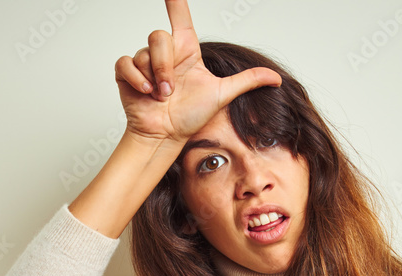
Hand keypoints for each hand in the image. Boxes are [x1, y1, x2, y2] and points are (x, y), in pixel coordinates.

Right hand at [114, 0, 281, 144]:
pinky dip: (136, 79)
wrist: (166, 136)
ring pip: (143, 52)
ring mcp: (144, 64)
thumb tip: (276, 77)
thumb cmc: (189, 116)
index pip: (180, 16)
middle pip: (158, 37)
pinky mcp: (127, 74)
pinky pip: (126, 64)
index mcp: (186, 51)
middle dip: (165, 65)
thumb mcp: (222, 94)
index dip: (175, 1)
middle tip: (170, 90)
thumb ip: (247, 81)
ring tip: (160, 96)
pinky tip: (146, 92)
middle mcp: (165, 54)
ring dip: (154, 77)